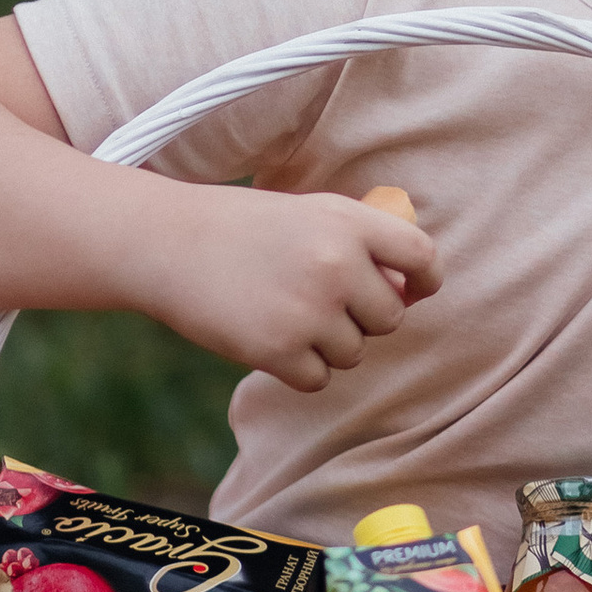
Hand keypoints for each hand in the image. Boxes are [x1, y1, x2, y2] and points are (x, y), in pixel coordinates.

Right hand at [149, 187, 440, 392]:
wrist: (168, 242)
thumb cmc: (243, 227)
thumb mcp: (309, 212)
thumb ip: (360, 242)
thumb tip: (411, 291)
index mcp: (349, 222)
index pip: (421, 257)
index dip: (424, 280)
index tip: (414, 290)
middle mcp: (337, 265)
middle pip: (390, 318)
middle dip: (364, 319)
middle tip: (321, 303)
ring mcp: (309, 310)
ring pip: (354, 353)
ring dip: (328, 345)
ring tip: (285, 314)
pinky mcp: (279, 350)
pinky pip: (319, 379)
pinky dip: (299, 369)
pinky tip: (269, 339)